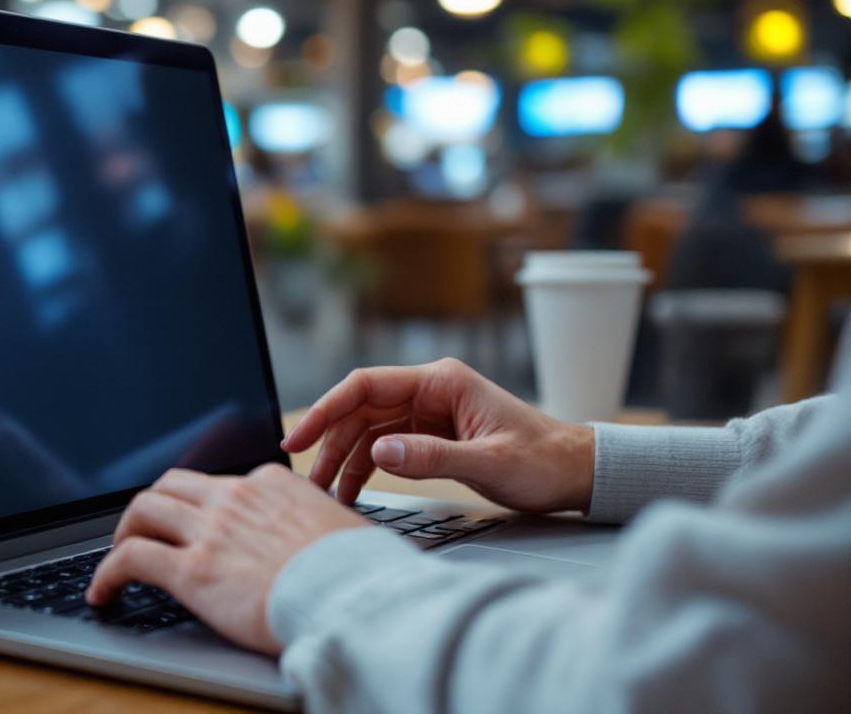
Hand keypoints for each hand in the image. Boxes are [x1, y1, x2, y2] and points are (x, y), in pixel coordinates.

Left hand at [86, 464, 366, 654]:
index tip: (192, 523)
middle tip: (142, 531)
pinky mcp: (191, 570)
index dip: (197, 504)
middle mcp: (234, 498)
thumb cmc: (361, 573)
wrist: (355, 596)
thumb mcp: (342, 529)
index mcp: (271, 483)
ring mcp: (210, 531)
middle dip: (150, 507)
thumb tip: (323, 541)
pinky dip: (107, 573)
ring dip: (123, 533)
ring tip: (115, 559)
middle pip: (171, 486)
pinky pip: (131, 558)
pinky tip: (103, 593)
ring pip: (143, 510)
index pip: (218, 483)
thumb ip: (316, 525)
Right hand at [282, 358, 595, 514]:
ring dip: (343, 459)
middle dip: (329, 443)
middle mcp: (430, 391)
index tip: (299, 439)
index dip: (326, 410)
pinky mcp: (432, 436)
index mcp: (441, 382)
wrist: (576, 472)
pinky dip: (366, 468)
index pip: (366, 385)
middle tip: (308, 481)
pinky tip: (351, 492)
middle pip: (360, 410)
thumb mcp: (489, 463)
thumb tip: (377, 453)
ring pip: (368, 431)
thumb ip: (432, 457)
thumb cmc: (544, 461)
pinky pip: (386, 448)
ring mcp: (429, 413)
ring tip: (325, 494)